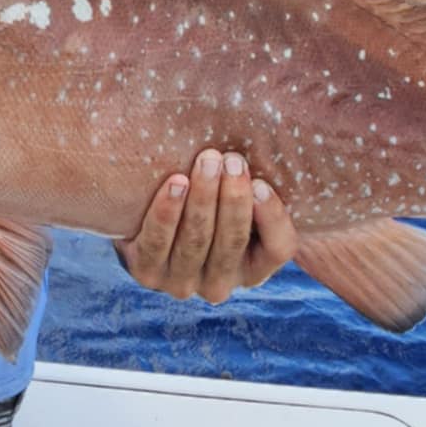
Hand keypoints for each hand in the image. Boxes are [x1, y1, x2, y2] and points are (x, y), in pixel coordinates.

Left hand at [117, 148, 297, 303]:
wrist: (148, 222)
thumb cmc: (209, 201)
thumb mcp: (237, 199)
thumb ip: (255, 185)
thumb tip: (275, 141)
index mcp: (254, 270)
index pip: (278, 249)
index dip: (272, 218)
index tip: (261, 183)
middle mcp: (220, 284)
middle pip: (232, 242)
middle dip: (233, 198)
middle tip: (232, 160)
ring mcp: (182, 283)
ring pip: (196, 241)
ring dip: (203, 198)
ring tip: (207, 161)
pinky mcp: (147, 273)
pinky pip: (157, 243)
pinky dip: (167, 212)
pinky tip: (176, 183)